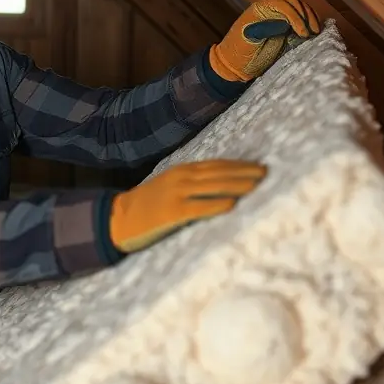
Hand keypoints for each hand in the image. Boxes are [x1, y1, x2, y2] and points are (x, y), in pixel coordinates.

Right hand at [108, 160, 265, 253]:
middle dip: (244, 172)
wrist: (118, 218)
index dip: (239, 165)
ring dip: (237, 184)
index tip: (259, 166)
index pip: (217, 165)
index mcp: (182, 171)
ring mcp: (176, 194)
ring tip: (257, 185)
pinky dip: (215, 204)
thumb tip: (222, 188)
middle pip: (219, 172)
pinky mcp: (171, 213)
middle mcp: (181, 178)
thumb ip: (192, 185)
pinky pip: (198, 208)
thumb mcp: (169, 187)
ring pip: (213, 186)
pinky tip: (232, 205)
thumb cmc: (147, 206)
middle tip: (266, 173)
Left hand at [209, 0, 319, 82]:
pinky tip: (313, 34)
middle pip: (295, 4)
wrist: (234, 66)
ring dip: (309, 19)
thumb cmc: (238, 54)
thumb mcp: (249, 41)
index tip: (303, 33)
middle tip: (313, 32)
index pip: (284, 5)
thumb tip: (284, 22)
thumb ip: (265, 29)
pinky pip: (299, 21)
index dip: (296, 17)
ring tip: (314, 34)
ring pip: (299, 10)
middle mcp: (270, 10)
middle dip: (306, 16)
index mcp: (260, 9)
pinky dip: (308, 25)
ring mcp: (277, 18)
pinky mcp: (283, 29)